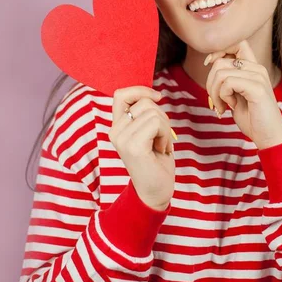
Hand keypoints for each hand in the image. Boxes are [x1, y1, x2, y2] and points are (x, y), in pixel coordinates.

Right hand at [108, 86, 175, 209]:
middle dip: (162, 117)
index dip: (140, 90)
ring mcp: (122, 139)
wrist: (156, 192)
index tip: (158, 97)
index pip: (121, 94)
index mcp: (116, 127)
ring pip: (153, 112)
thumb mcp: (149, 132)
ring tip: (160, 146)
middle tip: (160, 139)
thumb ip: (145, 114)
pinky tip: (162, 150)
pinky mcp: (133, 146)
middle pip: (144, 102)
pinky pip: (157, 123)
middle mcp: (114, 131)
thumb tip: (154, 94)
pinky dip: (166, 135)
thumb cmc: (156, 161)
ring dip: (166, 128)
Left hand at [205, 40, 281, 149]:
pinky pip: (227, 83)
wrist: (269, 137)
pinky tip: (231, 106)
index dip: (218, 51)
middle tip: (215, 101)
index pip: (236, 43)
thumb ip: (228, 78)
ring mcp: (259, 77)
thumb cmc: (251, 118)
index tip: (209, 65)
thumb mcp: (236, 94)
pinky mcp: (257, 88)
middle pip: (220, 61)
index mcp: (253, 68)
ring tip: (222, 106)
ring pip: (221, 72)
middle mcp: (257, 68)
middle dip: (210, 83)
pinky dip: (223, 96)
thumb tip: (211, 63)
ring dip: (214, 92)